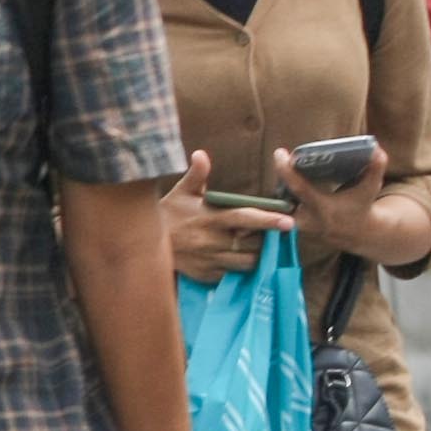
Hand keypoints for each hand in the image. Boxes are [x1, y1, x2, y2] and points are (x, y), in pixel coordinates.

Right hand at [158, 147, 291, 283]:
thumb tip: (201, 154)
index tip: (288, 221)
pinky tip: (236, 257)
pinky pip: (233, 273)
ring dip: (255, 254)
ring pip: (246, 262)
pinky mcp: (206, 275)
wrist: (143, 246)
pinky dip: (239, 266)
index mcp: (209, 218)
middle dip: (264, 239)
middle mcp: (211, 241)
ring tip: (254, 246)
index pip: (244, 218)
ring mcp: (209, 260)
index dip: (267, 220)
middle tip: (267, 233)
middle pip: (252, 244)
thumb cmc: (167, 215)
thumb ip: (196, 175)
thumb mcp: (180, 192)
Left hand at [275, 140, 387, 255]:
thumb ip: (375, 169)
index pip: (299, 188)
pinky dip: (276, 197)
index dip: (286, 171)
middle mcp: (307, 219)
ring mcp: (298, 225)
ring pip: (277, 206)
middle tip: (278, 154)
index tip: (280, 153)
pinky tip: (276, 179)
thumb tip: (377, 150)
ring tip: (279, 164)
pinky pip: (278, 211)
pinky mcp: (293, 226)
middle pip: (282, 196)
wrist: (358, 233)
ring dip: (275, 186)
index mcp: (322, 209)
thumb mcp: (371, 188)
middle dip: (278, 177)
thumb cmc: (362, 205)